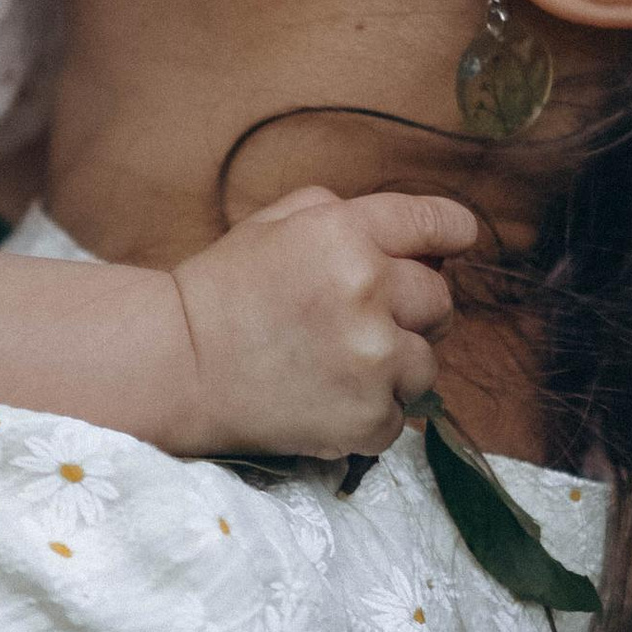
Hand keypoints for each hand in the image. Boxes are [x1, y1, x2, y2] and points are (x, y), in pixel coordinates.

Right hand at [171, 184, 478, 458]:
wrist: (177, 366)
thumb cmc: (225, 292)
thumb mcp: (276, 223)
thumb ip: (345, 214)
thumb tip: (417, 234)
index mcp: (345, 233)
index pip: (437, 224)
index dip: (450, 233)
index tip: (454, 243)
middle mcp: (367, 290)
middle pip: (440, 300)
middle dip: (413, 309)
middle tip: (367, 321)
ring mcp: (371, 358)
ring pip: (426, 364)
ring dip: (394, 366)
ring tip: (339, 366)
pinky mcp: (366, 417)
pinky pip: (400, 416)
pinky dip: (370, 413)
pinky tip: (326, 399)